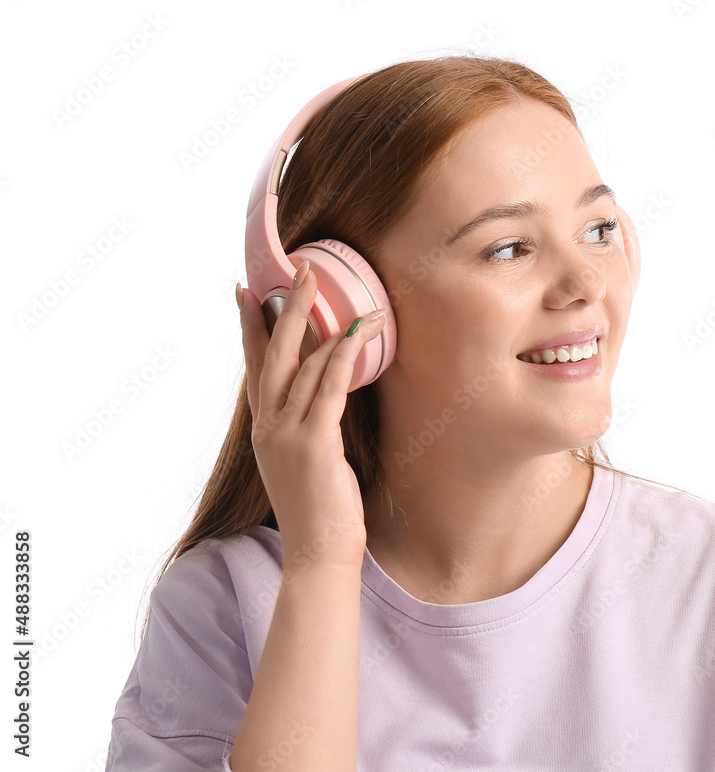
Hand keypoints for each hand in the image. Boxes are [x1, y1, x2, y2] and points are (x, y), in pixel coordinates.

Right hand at [237, 261, 386, 569]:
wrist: (317, 555)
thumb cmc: (318, 511)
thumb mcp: (303, 461)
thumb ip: (306, 424)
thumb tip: (323, 392)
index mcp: (264, 430)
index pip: (254, 367)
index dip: (250, 328)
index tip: (246, 293)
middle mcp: (269, 426)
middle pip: (274, 353)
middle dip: (285, 308)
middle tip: (297, 270)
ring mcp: (288, 433)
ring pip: (304, 364)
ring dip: (326, 324)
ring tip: (344, 294)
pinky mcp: (315, 443)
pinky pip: (329, 389)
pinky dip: (344, 357)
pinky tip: (356, 332)